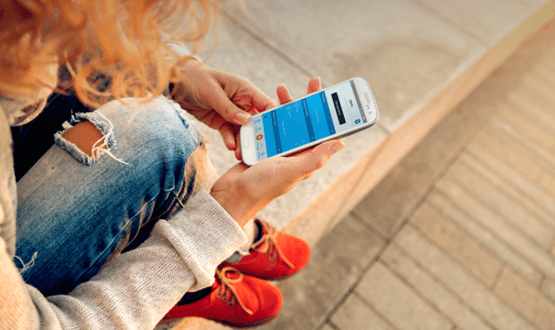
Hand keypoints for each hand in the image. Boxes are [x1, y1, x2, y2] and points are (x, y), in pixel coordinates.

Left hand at [170, 59, 275, 150]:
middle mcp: (243, 103)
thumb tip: (246, 120)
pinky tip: (232, 148)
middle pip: (256, 121)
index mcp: (246, 90)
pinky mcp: (222, 122)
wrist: (177, 84)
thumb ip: (228, 107)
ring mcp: (233, 114)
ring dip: (244, 142)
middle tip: (259, 149)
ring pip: (243, 131)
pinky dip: (231, 141)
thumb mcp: (212, 91)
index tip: (277, 132)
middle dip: (259, 135)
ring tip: (242, 153)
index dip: (274, 117)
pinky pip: (229, 134)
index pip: (266, 104)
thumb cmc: (197, 79)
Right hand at [210, 77, 343, 226]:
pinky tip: (262, 104)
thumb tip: (340, 143)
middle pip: (305, 123)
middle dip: (308, 102)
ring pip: (285, 121)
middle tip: (312, 82)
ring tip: (281, 89)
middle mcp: (293, 154)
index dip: (328, 114)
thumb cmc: (261, 188)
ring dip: (285, 104)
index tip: (331, 95)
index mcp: (305, 159)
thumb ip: (314, 158)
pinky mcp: (260, 148)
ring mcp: (276, 150)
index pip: (322, 133)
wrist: (230, 196)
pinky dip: (266, 114)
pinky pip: (266, 127)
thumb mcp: (290, 171)